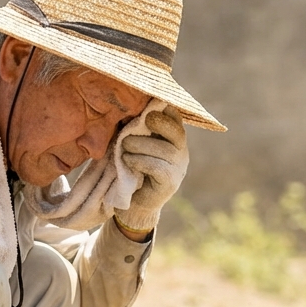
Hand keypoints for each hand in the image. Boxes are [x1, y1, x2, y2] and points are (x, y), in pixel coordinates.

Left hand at [116, 105, 188, 231]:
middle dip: (157, 123)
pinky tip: (127, 160)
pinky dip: (138, 160)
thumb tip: (126, 103)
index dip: (163, 110)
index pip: (175, 117)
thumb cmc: (132, 167)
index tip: (146, 108)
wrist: (135, 202)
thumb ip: (138, 127)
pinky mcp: (170, 182)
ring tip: (124, 146)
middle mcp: (181, 151)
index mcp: (174, 138)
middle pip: (175, 131)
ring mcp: (178, 168)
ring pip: (163, 149)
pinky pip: (156, 166)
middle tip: (138, 124)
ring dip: (139, 145)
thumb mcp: (137, 143)